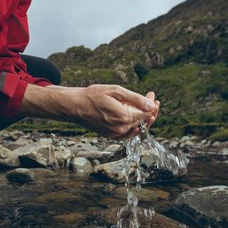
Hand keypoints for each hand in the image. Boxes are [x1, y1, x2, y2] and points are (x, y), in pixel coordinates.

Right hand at [19, 84, 159, 138]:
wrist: (75, 106)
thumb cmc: (93, 96)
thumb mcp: (115, 91)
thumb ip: (135, 99)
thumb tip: (152, 105)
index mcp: (123, 117)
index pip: (146, 113)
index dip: (152, 104)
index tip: (152, 95)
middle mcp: (121, 129)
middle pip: (143, 121)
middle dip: (149, 110)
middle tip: (152, 99)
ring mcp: (115, 134)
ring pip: (136, 128)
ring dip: (143, 118)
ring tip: (146, 107)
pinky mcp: (111, 136)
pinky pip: (127, 133)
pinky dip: (134, 125)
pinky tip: (135, 117)